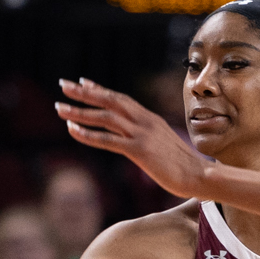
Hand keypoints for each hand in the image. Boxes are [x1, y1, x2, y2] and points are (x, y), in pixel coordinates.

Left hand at [57, 78, 213, 199]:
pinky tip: (72, 130)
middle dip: (85, 93)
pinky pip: (108, 140)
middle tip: (64, 85)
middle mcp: (145, 121)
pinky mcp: (139, 151)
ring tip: (59, 108)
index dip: (100, 89)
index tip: (83, 82)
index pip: (121, 99)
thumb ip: (150, 138)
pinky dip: (88, 134)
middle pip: (110, 101)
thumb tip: (139, 141)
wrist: (200, 176)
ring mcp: (142, 135)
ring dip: (80, 112)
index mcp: (150, 119)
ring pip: (105, 117)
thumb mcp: (165, 145)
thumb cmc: (184, 166)